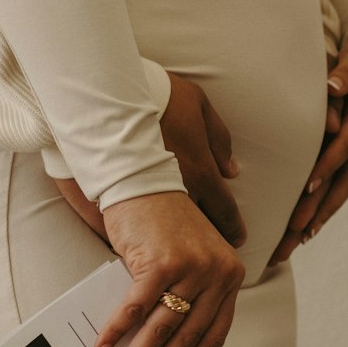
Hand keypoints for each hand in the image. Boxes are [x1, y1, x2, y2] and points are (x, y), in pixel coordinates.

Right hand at [53, 72, 246, 247]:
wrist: (110, 100)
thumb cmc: (157, 97)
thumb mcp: (198, 106)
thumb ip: (219, 140)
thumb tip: (231, 171)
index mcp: (202, 170)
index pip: (225, 211)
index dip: (233, 228)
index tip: (237, 239)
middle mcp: (181, 191)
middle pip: (201, 228)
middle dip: (209, 240)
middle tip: (213, 249)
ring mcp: (152, 200)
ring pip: (172, 234)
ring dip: (179, 241)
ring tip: (183, 249)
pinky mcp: (124, 204)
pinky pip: (141, 229)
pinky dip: (148, 235)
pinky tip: (150, 240)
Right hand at [94, 191, 244, 346]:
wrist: (143, 181)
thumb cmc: (162, 221)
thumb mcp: (191, 257)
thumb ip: (190, 294)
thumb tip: (165, 345)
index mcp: (229, 276)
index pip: (214, 336)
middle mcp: (217, 274)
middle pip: (186, 338)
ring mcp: (191, 268)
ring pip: (161, 330)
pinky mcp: (161, 263)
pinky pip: (136, 309)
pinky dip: (116, 331)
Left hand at [269, 35, 347, 264]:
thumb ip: (347, 72)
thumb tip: (332, 85)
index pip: (345, 144)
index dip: (328, 165)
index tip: (307, 185)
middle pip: (342, 180)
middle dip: (317, 209)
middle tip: (292, 234)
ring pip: (343, 190)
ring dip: (320, 218)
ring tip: (296, 244)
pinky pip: (343, 188)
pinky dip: (327, 210)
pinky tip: (308, 232)